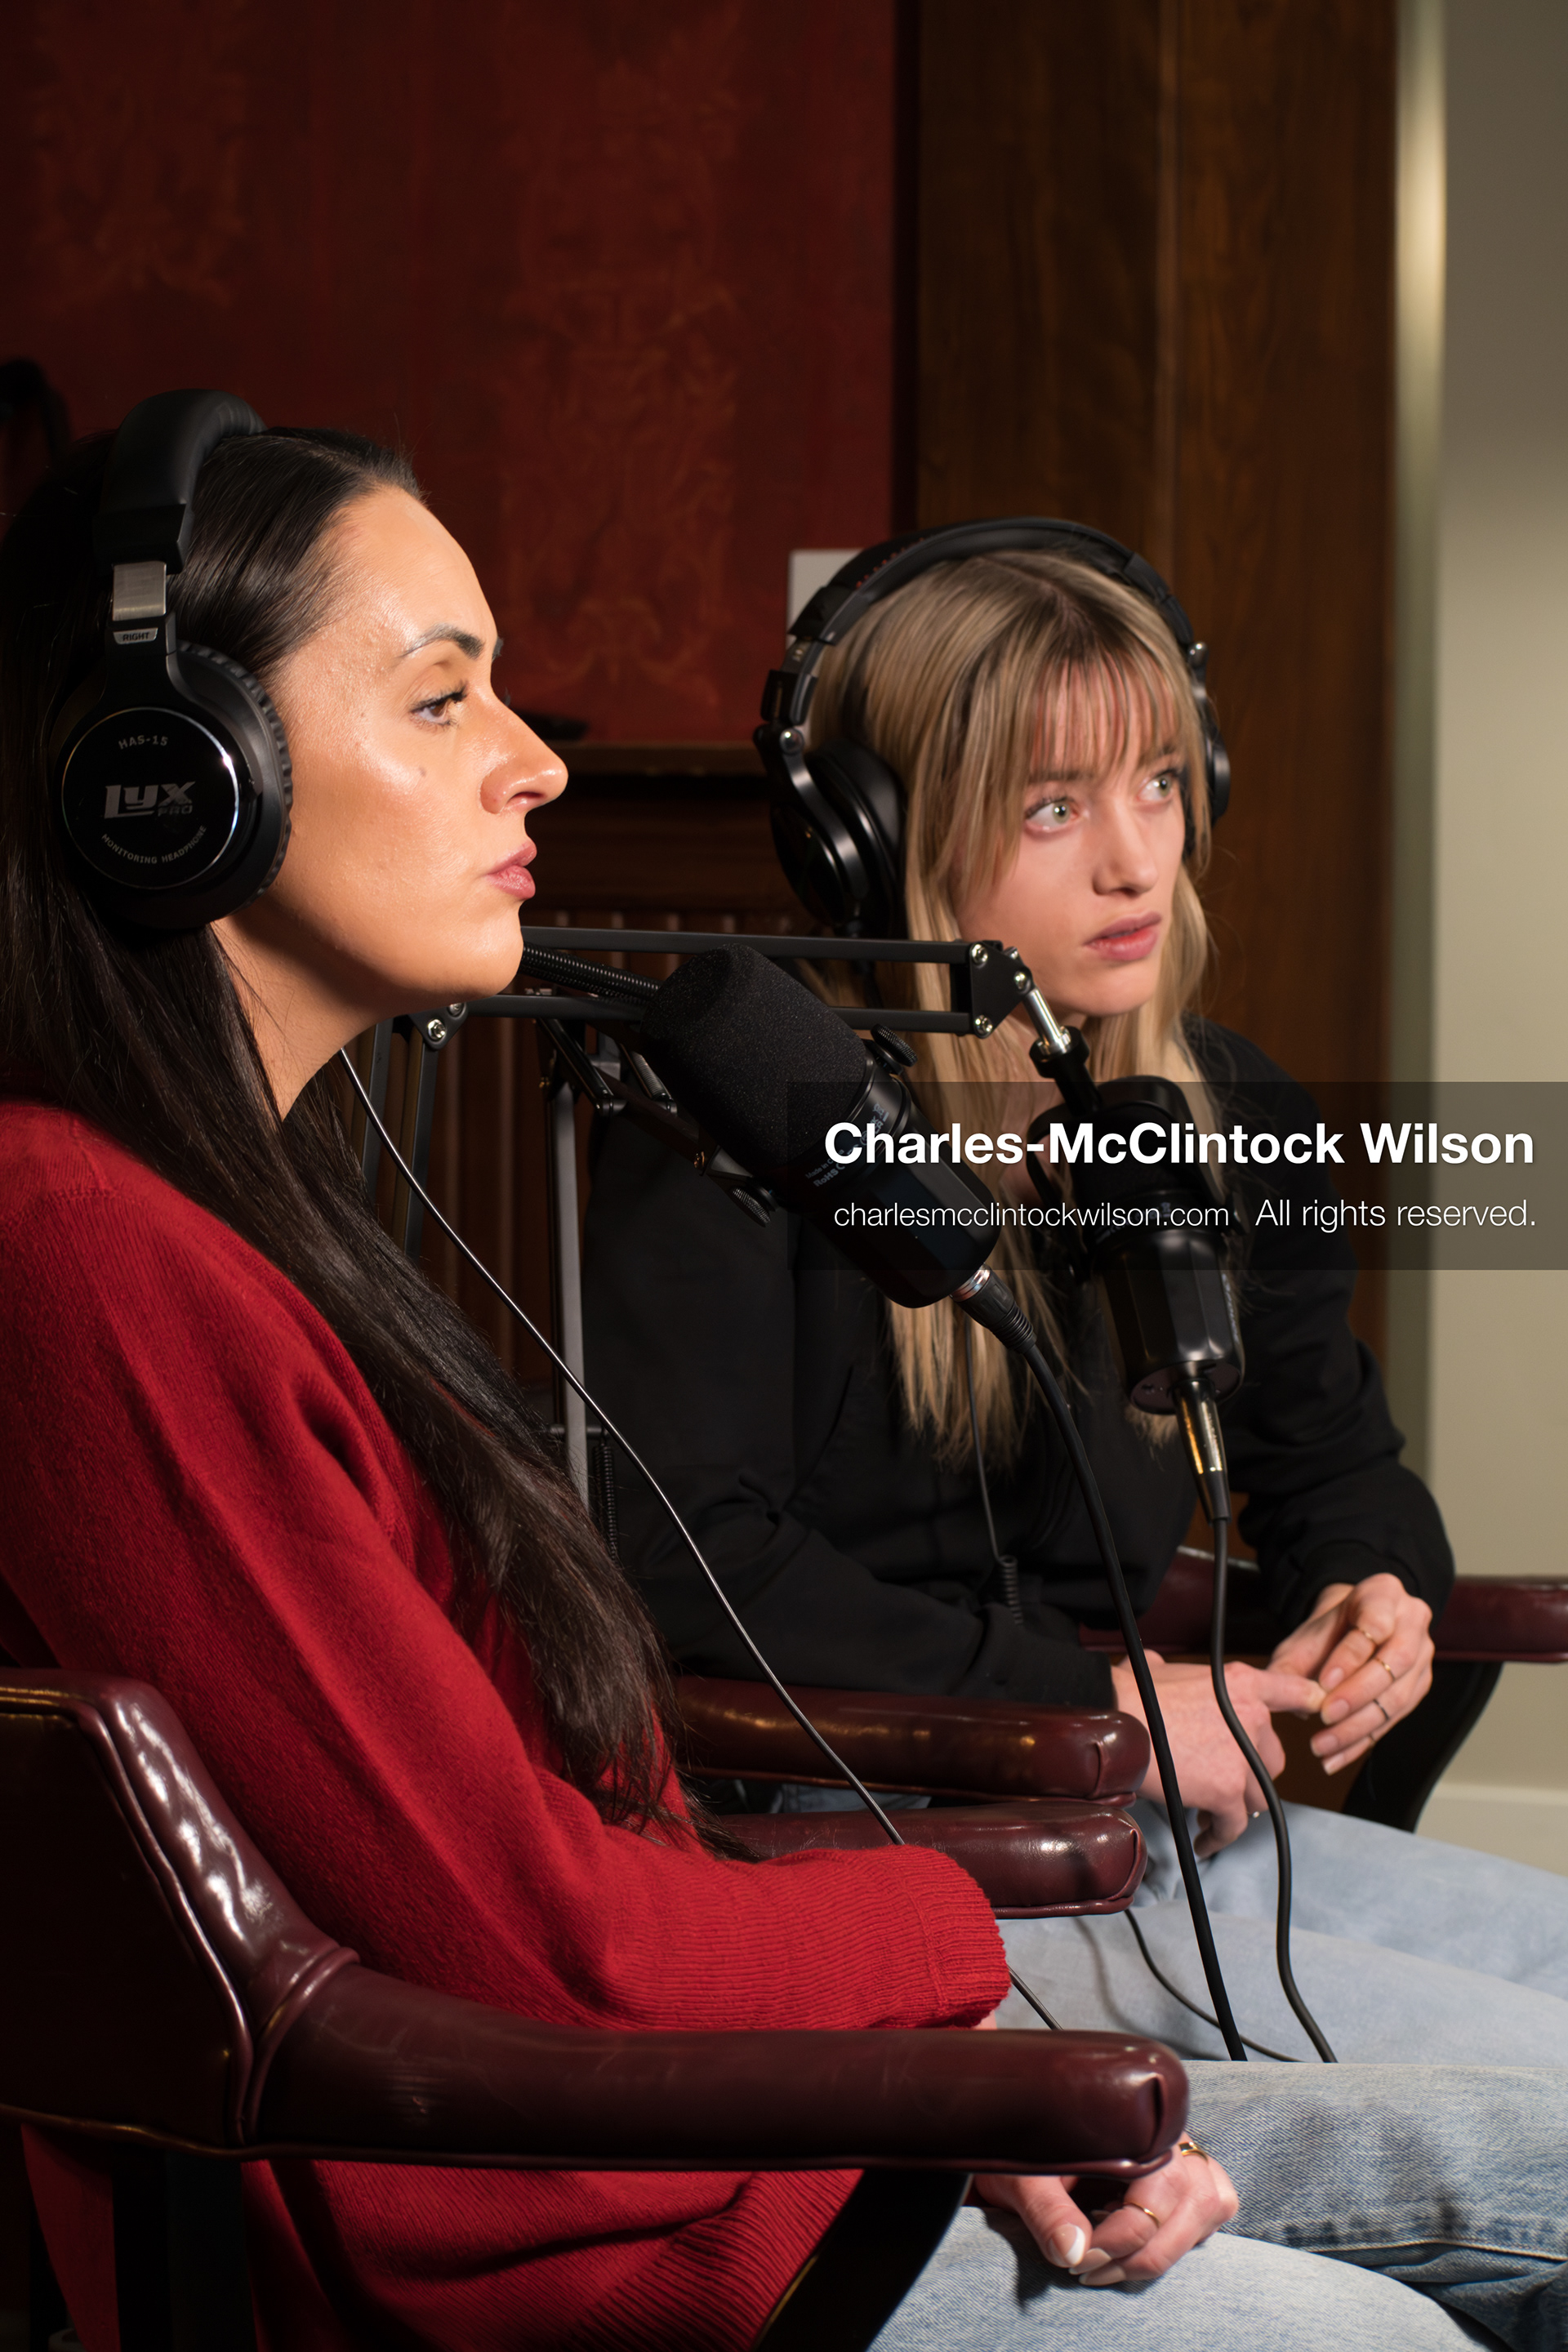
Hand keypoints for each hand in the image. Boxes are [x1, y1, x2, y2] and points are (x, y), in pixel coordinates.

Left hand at [975, 2142, 1238, 2284]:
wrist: (1020, 2128)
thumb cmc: (1023, 2148)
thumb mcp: (1021, 2176)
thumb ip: (1046, 2211)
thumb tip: (1073, 2253)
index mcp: (1133, 2118)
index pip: (1159, 2186)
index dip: (1125, 2237)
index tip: (1083, 2260)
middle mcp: (1167, 2129)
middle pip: (1197, 2200)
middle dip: (1147, 2251)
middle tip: (1093, 2270)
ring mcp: (1183, 2149)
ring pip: (1211, 2205)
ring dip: (1167, 2247)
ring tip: (1112, 2258)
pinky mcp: (1187, 2173)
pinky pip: (1211, 2208)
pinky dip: (1182, 2236)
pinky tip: (1135, 2241)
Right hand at [1109, 1651, 1323, 1853]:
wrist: (1114, 1721)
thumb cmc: (1130, 1693)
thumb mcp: (1160, 1669)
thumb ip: (1176, 1673)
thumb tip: (1161, 1669)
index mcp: (1239, 1684)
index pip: (1292, 1691)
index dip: (1307, 1702)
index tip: (1315, 1711)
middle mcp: (1251, 1717)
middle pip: (1272, 1758)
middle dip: (1251, 1775)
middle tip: (1227, 1785)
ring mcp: (1243, 1757)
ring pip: (1258, 1795)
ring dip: (1236, 1808)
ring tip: (1210, 1814)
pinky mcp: (1228, 1791)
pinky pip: (1235, 1825)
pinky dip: (1220, 1836)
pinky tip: (1206, 1841)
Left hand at [1268, 1575, 1432, 1774]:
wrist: (1349, 1630)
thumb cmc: (1328, 1632)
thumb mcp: (1305, 1637)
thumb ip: (1291, 1663)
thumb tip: (1282, 1695)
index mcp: (1384, 1594)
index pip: (1375, 1625)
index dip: (1349, 1656)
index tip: (1323, 1682)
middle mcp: (1412, 1621)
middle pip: (1395, 1661)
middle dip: (1357, 1695)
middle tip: (1325, 1716)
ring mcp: (1423, 1655)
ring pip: (1399, 1695)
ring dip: (1359, 1725)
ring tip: (1324, 1744)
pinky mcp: (1420, 1686)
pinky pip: (1395, 1718)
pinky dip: (1363, 1740)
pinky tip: (1336, 1756)